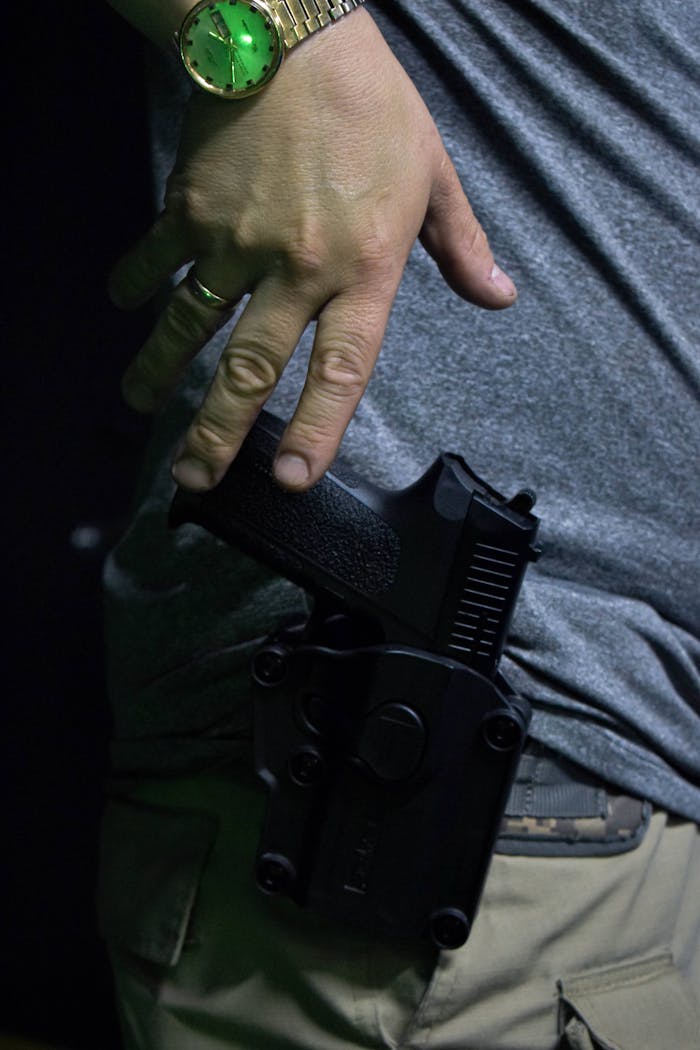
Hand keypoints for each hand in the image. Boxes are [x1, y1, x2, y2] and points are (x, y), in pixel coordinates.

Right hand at [109, 11, 516, 491]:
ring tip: (139, 407)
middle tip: (193, 479)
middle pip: (251, 367)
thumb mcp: (434, 175)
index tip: (292, 478)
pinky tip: (122, 307)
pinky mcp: (191, 208)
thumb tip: (498, 299)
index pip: (343, 368)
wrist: (292, 32)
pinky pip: (156, 260)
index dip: (318, 429)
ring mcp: (237, 241)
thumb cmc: (373, 105)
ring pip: (190, 325)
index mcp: (363, 268)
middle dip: (218, 431)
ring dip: (161, 372)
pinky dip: (136, 285)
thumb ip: (462, 248)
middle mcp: (297, 267)